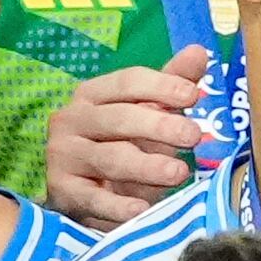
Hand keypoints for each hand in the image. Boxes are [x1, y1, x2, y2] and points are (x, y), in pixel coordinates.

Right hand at [44, 46, 213, 229]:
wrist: (81, 193)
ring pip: (109, 158)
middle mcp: (71, 120)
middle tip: (193, 137)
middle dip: (158, 126)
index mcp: (91, 95)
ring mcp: (63, 156)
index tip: (193, 96)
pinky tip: (141, 208)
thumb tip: (198, 52)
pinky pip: (93, 198)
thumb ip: (169, 87)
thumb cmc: (119, 145)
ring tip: (179, 173)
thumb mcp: (145, 114)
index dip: (160, 86)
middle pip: (118, 118)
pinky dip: (118, 205)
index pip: (127, 82)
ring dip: (146, 166)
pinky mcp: (62, 191)